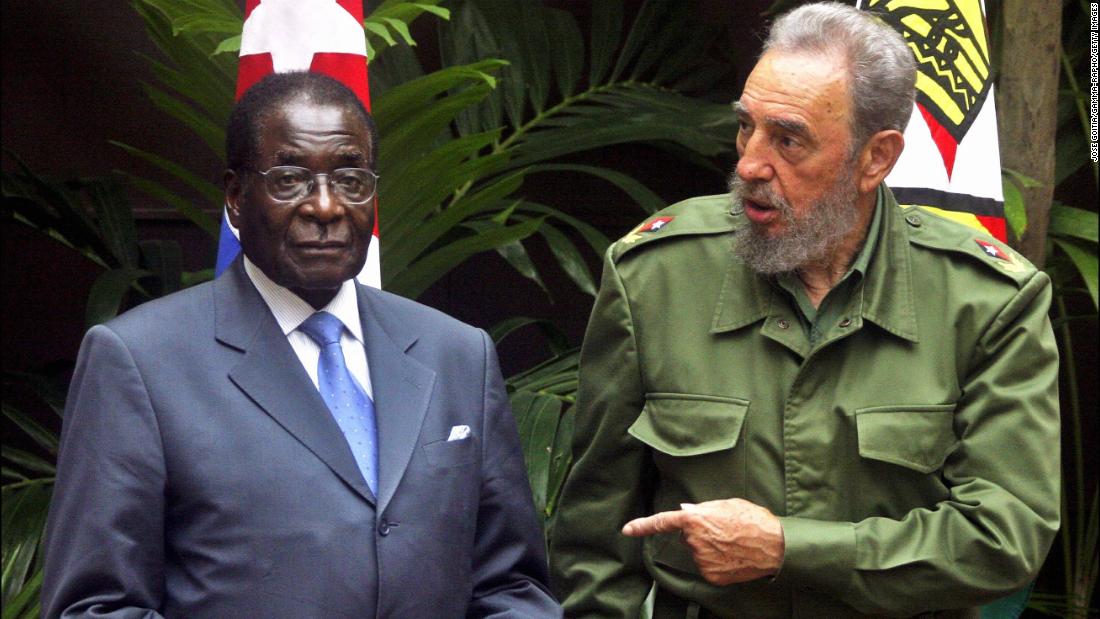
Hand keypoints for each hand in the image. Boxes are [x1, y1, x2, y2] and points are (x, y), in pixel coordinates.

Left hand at [621, 498, 783, 584]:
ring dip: (710, 548)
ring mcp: (702, 561)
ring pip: (698, 553)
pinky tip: (733, 556)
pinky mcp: (711, 576)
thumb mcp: (727, 504)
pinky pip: (707, 566)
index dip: (643, 525)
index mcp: (695, 519)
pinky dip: (718, 562)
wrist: (775, 546)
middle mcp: (694, 541)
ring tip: (733, 542)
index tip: (627, 529)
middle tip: (724, 530)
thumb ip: (702, 509)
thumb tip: (685, 511)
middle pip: (687, 537)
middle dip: (700, 533)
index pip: (663, 522)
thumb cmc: (753, 520)